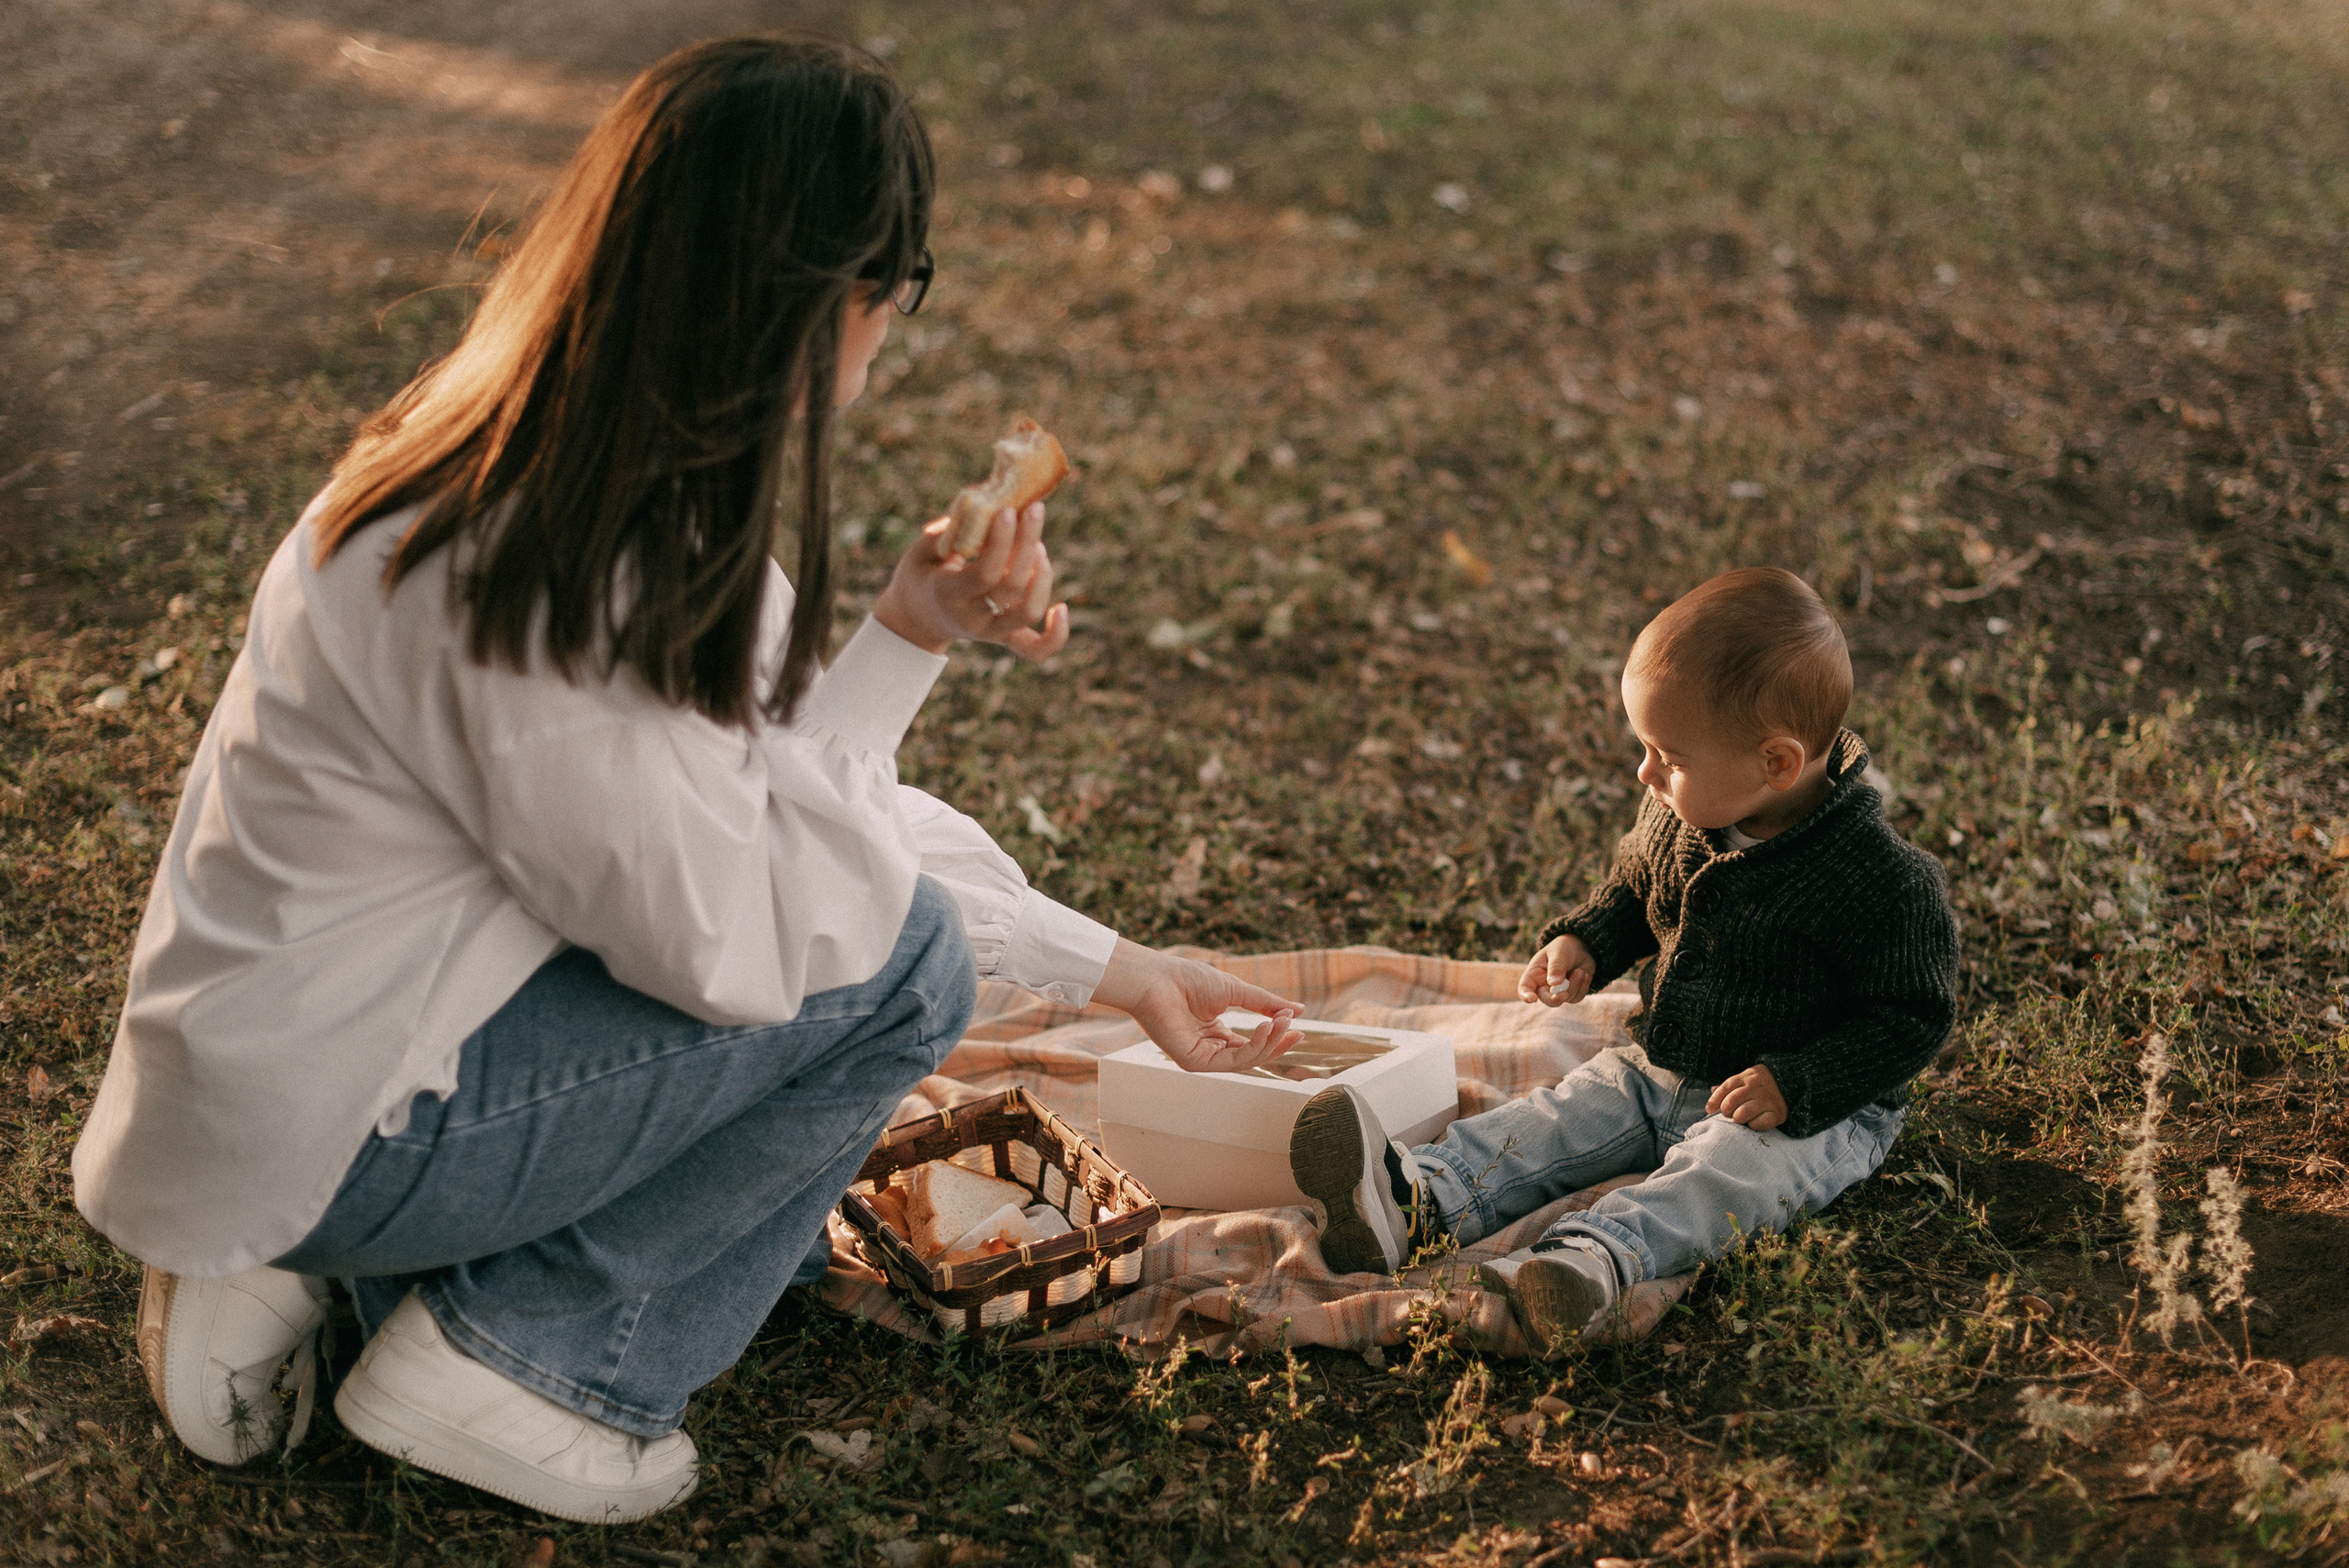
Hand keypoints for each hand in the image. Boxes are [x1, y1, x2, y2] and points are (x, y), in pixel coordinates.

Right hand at [871, 501, 1069, 660]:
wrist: (915, 619)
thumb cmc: (921, 575)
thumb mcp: (920, 552)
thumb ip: (944, 534)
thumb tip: (977, 508)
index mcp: (948, 595)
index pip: (985, 573)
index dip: (1002, 542)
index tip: (1009, 510)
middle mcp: (972, 618)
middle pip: (1012, 586)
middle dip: (1027, 543)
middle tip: (1034, 510)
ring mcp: (991, 632)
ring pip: (1029, 612)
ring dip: (1042, 577)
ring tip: (1039, 547)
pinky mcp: (1005, 639)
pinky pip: (1036, 650)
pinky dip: (1056, 635)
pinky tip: (1061, 608)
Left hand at [1092, 938, 1302, 1073]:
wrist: (1158, 978)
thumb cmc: (1189, 979)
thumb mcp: (1236, 991)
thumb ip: (1266, 1004)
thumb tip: (1298, 1010)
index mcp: (1216, 1032)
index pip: (1252, 1043)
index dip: (1275, 1035)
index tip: (1297, 1024)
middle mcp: (1209, 1047)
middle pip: (1252, 1054)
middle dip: (1276, 1041)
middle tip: (1295, 1027)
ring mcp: (1202, 1057)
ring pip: (1246, 1060)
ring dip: (1269, 1043)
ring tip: (1281, 1023)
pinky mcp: (1194, 1063)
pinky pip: (1232, 1062)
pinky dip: (1253, 1047)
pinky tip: (1264, 1028)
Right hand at [1517, 934, 1596, 1006]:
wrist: (1581, 947)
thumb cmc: (1564, 947)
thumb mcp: (1559, 952)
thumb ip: (1556, 966)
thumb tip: (1554, 983)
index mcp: (1534, 973)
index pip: (1525, 987)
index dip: (1526, 995)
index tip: (1533, 999)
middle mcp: (1544, 984)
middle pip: (1546, 999)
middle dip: (1556, 999)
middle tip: (1565, 994)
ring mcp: (1558, 991)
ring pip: (1565, 999)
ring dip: (1575, 986)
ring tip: (1580, 970)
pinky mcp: (1571, 993)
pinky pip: (1577, 997)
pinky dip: (1583, 986)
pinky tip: (1584, 974)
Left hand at [1705, 1065, 1787, 1131]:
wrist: (1795, 1083)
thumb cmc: (1764, 1084)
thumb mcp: (1747, 1078)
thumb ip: (1730, 1086)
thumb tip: (1712, 1090)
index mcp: (1747, 1076)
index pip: (1725, 1088)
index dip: (1714, 1100)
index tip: (1709, 1110)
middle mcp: (1757, 1087)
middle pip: (1731, 1102)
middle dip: (1726, 1111)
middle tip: (1730, 1113)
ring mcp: (1767, 1100)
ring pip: (1741, 1114)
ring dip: (1738, 1119)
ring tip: (1742, 1118)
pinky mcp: (1777, 1113)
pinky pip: (1758, 1124)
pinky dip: (1753, 1125)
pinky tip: (1755, 1121)